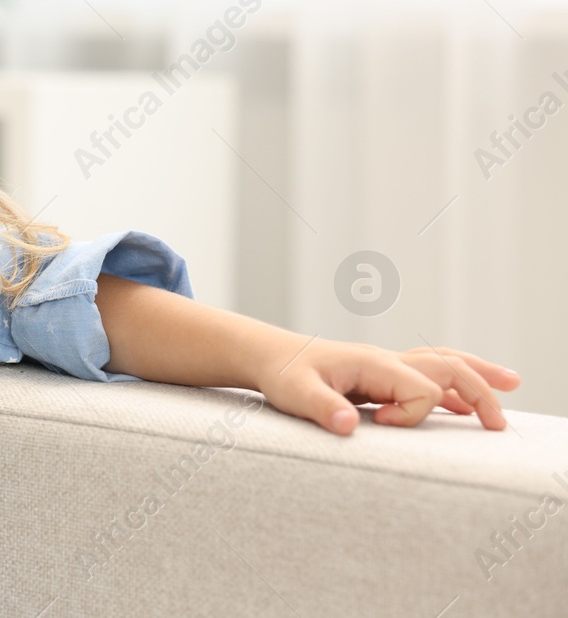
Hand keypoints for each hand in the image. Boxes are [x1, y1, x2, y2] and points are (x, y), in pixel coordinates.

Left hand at [253, 338, 520, 434]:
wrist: (269, 355)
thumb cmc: (282, 374)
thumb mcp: (295, 393)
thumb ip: (321, 408)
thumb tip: (347, 426)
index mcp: (374, 363)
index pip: (421, 388)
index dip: (411, 414)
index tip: (381, 424)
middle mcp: (386, 360)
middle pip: (447, 367)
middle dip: (479, 391)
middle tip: (499, 424)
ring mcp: (386, 365)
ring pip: (442, 362)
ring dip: (476, 376)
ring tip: (511, 384)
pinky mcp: (380, 374)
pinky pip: (427, 372)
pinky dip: (452, 384)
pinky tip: (462, 404)